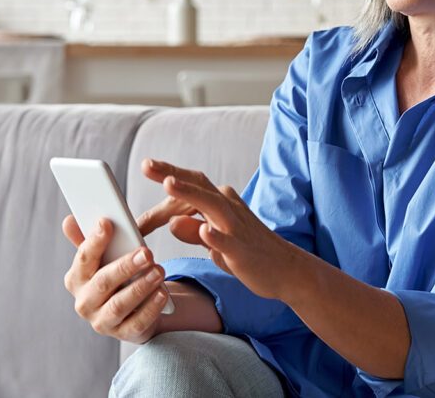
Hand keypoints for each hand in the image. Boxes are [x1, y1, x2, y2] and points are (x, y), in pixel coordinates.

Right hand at [61, 216, 167, 343]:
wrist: (132, 310)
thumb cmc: (116, 277)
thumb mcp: (104, 258)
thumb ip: (89, 240)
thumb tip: (69, 220)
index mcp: (76, 279)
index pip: (83, 259)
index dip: (94, 241)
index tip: (107, 223)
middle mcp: (85, 302)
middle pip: (103, 283)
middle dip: (125, 266)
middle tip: (147, 252)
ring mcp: (102, 321)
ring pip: (119, 305)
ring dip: (140, 287)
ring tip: (158, 271)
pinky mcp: (123, 334)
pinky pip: (137, 323)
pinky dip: (150, 308)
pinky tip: (162, 293)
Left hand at [143, 158, 304, 300]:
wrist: (287, 270)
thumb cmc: (249, 253)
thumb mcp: (215, 242)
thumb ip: (193, 231)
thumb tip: (172, 222)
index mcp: (222, 203)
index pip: (192, 185)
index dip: (169, 174)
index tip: (147, 165)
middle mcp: (229, 208)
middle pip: (199, 186)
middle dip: (172, 174)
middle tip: (147, 165)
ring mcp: (236, 228)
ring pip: (212, 206)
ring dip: (190, 193)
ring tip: (168, 184)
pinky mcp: (242, 250)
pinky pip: (227, 241)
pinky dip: (215, 235)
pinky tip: (203, 230)